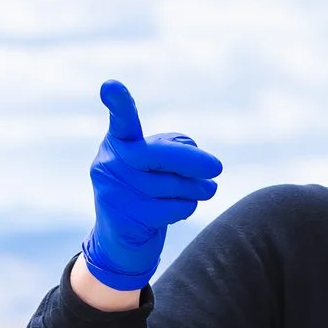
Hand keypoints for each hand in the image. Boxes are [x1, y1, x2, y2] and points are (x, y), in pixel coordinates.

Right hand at [81, 81, 222, 291]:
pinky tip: (179, 210)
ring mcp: (114, 191)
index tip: (110, 86)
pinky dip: (186, 207)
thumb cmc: (148, 191)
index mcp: (118, 142)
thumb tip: (200, 161)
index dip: (118, 104)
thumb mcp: (157, 164)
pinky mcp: (126, 217)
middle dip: (192, 161)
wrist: (122, 240)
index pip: (121, 121)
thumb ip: (176, 149)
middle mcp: (109, 163)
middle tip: (217, 168)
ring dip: (197, 189)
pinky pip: (174, 208)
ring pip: (172, 185)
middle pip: (158, 155)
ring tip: (201, 191)